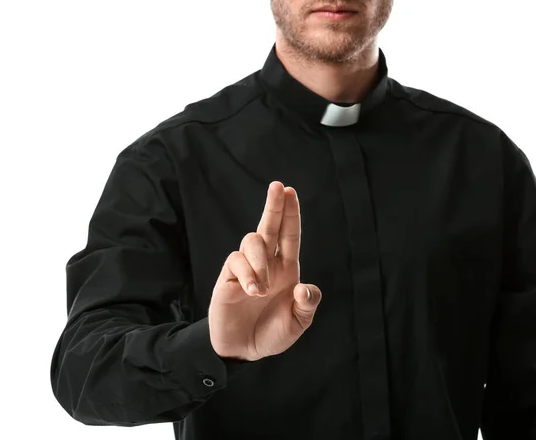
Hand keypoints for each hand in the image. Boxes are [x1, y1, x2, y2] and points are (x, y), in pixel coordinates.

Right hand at [208, 181, 321, 360]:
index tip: (290, 191)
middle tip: (278, 186)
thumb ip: (307, 305)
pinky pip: (236, 261)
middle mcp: (266, 264)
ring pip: (251, 241)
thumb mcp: (297, 323)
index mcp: (286, 269)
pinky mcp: (228, 278)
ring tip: (261, 290)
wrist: (243, 350)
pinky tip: (251, 291)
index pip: (289, 235)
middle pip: (268, 226)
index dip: (290, 214)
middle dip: (274, 206)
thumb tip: (304, 287)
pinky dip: (247, 274)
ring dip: (260, 261)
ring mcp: (246, 269)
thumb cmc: (272, 333)